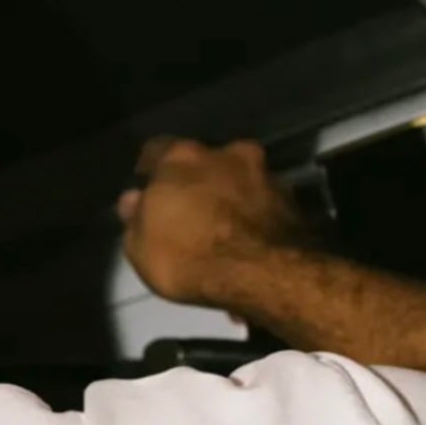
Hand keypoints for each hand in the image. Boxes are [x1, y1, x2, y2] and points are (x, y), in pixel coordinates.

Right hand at [116, 137, 312, 308]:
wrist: (264, 273)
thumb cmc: (190, 257)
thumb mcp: (141, 249)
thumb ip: (135, 219)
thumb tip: (133, 200)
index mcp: (181, 157)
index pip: (157, 150)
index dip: (151, 171)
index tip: (148, 188)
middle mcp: (225, 152)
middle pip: (204, 162)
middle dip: (198, 182)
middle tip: (192, 213)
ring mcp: (264, 172)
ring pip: (239, 180)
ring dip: (231, 198)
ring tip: (226, 231)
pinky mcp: (292, 198)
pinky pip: (264, 203)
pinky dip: (256, 216)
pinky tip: (251, 242)